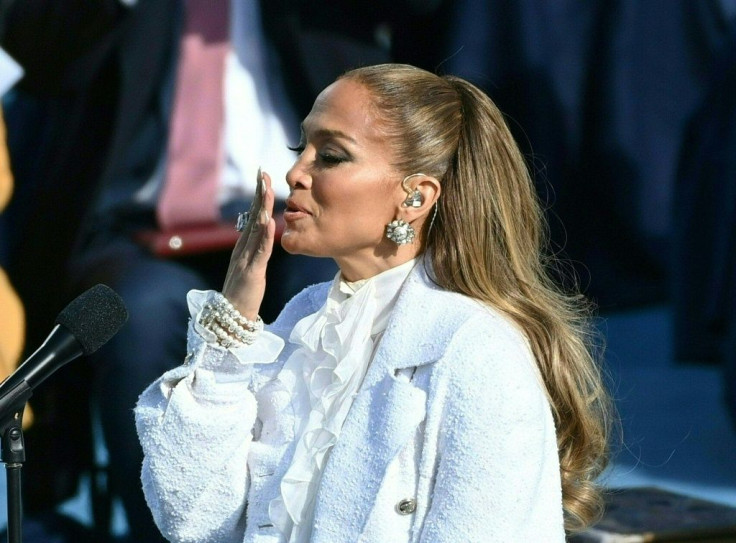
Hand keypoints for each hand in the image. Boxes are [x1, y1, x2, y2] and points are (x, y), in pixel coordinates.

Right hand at [222, 168, 275, 320]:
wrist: (233, 315)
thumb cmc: (243, 292)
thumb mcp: (250, 265)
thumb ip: (255, 248)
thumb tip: (262, 229)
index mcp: (243, 246)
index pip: (252, 216)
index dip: (258, 196)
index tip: (263, 176)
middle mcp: (243, 248)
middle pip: (252, 216)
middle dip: (258, 194)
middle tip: (263, 173)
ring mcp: (246, 258)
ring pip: (256, 229)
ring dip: (262, 208)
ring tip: (267, 190)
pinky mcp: (252, 272)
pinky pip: (260, 251)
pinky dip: (266, 235)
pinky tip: (270, 221)